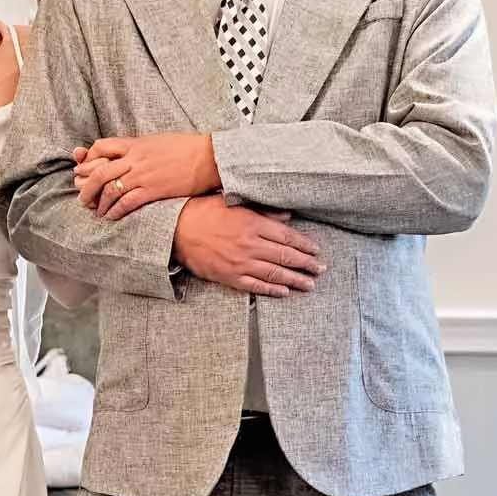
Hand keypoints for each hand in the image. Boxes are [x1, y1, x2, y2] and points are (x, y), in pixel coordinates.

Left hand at [73, 134, 220, 217]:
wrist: (208, 156)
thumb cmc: (186, 148)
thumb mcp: (157, 141)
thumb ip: (139, 148)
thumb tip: (127, 154)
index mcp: (135, 143)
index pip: (101, 146)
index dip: (89, 159)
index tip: (85, 169)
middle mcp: (135, 158)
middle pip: (99, 171)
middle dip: (86, 186)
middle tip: (82, 197)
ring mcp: (143, 174)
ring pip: (109, 189)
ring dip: (99, 202)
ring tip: (96, 210)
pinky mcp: (153, 190)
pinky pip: (126, 202)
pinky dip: (115, 211)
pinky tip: (111, 216)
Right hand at [172, 197, 322, 296]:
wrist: (176, 230)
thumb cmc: (204, 212)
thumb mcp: (235, 204)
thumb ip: (263, 211)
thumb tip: (287, 216)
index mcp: (253, 224)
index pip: (287, 236)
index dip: (304, 245)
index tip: (316, 250)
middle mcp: (250, 245)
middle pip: (285, 256)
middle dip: (306, 263)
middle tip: (320, 269)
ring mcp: (240, 263)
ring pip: (274, 273)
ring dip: (295, 280)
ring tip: (309, 284)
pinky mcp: (229, 276)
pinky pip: (255, 286)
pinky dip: (271, 289)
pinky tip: (284, 291)